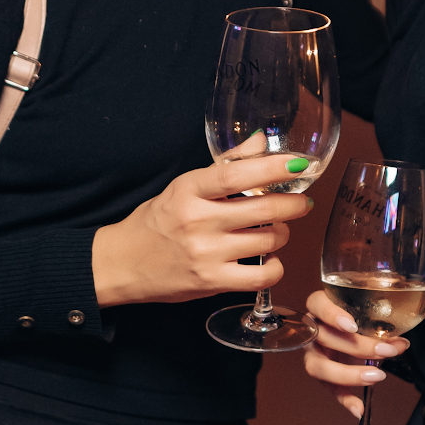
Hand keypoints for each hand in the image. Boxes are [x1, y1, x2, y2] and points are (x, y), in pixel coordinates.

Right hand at [91, 131, 314, 306]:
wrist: (122, 264)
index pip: (238, 173)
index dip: (274, 168)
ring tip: (277, 230)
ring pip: (268, 240)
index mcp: (189, 190)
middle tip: (302, 202)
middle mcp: (198, 220)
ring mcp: (206, 253)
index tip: (298, 165)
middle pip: (264, 208)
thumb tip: (259, 142)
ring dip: (282, 234)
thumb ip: (224, 167)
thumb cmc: (156, 221)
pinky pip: (261, 276)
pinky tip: (270, 261)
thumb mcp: (183, 187)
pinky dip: (275, 268)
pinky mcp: (211, 282)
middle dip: (294, 204)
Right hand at [302, 288, 406, 416]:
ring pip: (319, 366)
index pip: (317, 305)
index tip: (352, 325)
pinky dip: (345, 399)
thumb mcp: (370, 315)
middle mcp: (312, 331)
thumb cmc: (360, 316)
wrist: (356, 330)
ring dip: (348, 374)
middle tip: (384, 352)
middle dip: (357, 347)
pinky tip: (359, 408)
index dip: (332, 315)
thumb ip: (383, 326)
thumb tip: (400, 344)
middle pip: (325, 338)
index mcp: (320, 307)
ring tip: (375, 376)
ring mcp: (314, 353)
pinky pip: (329, 389)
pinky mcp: (322, 375)